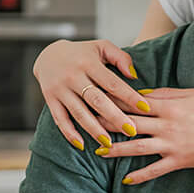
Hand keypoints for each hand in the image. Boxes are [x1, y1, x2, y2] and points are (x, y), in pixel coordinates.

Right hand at [33, 39, 150, 149]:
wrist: (48, 54)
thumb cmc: (83, 53)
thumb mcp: (102, 47)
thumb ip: (120, 58)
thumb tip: (134, 76)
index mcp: (89, 63)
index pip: (112, 82)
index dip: (129, 96)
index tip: (146, 108)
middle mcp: (73, 76)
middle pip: (97, 100)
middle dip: (115, 117)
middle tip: (131, 131)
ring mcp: (60, 89)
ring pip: (79, 112)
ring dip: (94, 129)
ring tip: (109, 143)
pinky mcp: (50, 99)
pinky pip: (59, 118)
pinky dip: (69, 133)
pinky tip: (82, 145)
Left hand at [94, 88, 193, 183]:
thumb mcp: (191, 94)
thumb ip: (165, 93)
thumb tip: (140, 93)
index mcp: (169, 106)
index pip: (135, 102)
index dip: (114, 101)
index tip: (97, 99)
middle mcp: (167, 125)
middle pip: (130, 123)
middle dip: (106, 124)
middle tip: (87, 124)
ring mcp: (172, 144)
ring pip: (137, 147)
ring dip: (116, 150)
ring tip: (98, 152)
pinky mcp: (179, 161)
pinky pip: (155, 170)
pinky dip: (140, 175)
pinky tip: (126, 179)